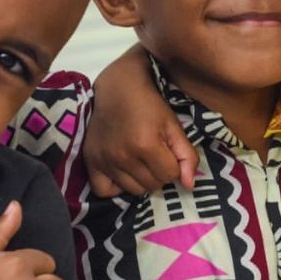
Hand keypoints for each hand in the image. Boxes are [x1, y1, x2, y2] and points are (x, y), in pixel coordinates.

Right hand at [84, 50, 196, 196]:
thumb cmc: (149, 105)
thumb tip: (189, 185)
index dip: (174, 165)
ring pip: (133, 190)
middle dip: (159, 173)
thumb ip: (187, 155)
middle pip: (152, 185)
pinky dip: (116, 187)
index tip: (168, 152)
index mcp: (146, 145)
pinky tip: (123, 173)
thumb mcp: (173, 126)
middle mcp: (123, 156)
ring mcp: (105, 160)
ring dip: (142, 180)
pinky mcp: (91, 161)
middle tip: (155, 156)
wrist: (118, 88)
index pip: (170, 175)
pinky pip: (104, 191)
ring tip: (141, 163)